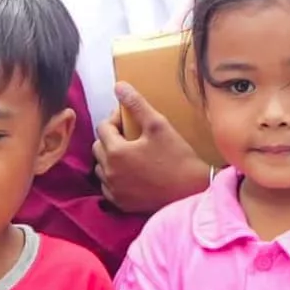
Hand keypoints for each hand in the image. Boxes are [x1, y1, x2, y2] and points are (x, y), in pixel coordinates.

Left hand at [97, 84, 211, 214]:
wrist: (191, 191)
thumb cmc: (176, 157)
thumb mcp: (158, 125)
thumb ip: (137, 104)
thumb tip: (119, 86)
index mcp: (115, 151)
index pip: (103, 127)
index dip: (116, 119)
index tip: (131, 119)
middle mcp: (109, 172)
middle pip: (98, 147)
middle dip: (111, 138)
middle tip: (132, 135)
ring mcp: (114, 190)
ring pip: (101, 167)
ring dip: (111, 158)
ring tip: (132, 153)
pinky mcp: (121, 203)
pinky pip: (108, 186)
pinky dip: (115, 177)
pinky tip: (132, 172)